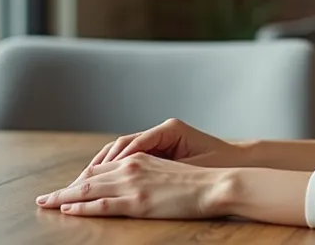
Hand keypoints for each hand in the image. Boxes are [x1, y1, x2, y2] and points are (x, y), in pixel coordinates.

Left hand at [37, 152, 229, 218]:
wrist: (215, 184)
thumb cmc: (197, 181)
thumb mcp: (166, 171)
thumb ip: (146, 174)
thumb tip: (130, 185)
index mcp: (138, 160)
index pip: (100, 170)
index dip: (80, 181)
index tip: (65, 189)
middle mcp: (131, 168)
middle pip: (88, 178)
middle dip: (64, 189)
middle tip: (43, 198)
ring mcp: (133, 184)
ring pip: (89, 190)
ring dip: (64, 197)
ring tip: (45, 204)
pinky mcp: (138, 201)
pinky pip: (102, 205)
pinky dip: (82, 207)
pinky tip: (67, 209)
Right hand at [84, 118, 238, 172]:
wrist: (238, 163)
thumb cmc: (219, 166)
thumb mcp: (192, 169)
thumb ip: (165, 171)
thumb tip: (134, 175)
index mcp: (170, 130)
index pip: (133, 144)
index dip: (112, 162)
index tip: (95, 178)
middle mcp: (162, 130)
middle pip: (121, 145)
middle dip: (98, 165)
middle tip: (76, 184)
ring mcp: (159, 138)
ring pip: (121, 150)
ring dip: (101, 167)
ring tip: (81, 183)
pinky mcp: (159, 148)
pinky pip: (131, 156)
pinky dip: (114, 168)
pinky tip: (100, 180)